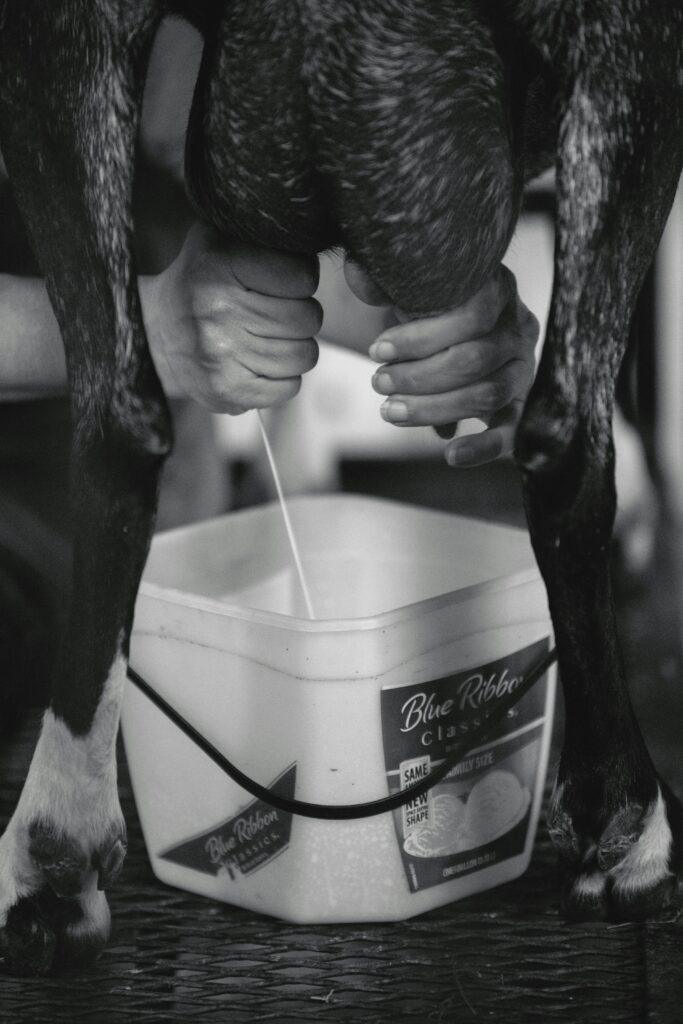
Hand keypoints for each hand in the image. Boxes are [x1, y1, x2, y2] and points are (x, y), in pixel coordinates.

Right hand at [141, 223, 321, 412]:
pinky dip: (283, 377)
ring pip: (304, 354)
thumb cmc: (202, 283)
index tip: (285, 281)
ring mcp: (223, 355)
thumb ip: (263, 235)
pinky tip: (261, 363)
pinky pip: (291, 387)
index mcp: (219, 264)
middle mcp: (219, 310)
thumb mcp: (220, 240)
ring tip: (268, 338)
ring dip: (295, 347)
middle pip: (307, 318)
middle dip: (300, 315)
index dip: (302, 279)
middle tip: (277, 313)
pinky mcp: (228, 391)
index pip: (302, 275)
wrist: (154, 333)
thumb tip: (310, 246)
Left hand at [359, 265, 538, 465]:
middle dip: (419, 376)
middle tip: (377, 382)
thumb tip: (358, 277)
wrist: (448, 331)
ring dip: (434, 408)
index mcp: (498, 291)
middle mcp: (519, 329)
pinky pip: (512, 432)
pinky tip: (451, 456)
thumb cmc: (429, 308)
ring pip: (487, 395)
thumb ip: (386, 282)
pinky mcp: (520, 405)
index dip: (421, 337)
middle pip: (475, 359)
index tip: (377, 350)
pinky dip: (483, 447)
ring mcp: (523, 369)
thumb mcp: (411, 291)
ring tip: (390, 411)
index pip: (471, 314)